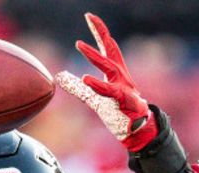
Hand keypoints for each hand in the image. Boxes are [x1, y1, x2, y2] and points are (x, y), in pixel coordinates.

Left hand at [55, 13, 155, 151]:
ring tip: (79, 44)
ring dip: (94, 55)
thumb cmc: (119, 112)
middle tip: (89, 17)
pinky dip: (98, 84)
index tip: (89, 16)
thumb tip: (59, 76)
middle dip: (101, 32)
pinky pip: (109, 91)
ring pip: (109, 67)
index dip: (99, 31)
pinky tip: (86, 78)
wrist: (138, 130)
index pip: (107, 47)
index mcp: (115, 73)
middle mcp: (121, 76)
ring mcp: (123, 87)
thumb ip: (77, 88)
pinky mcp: (123, 101)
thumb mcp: (94, 99)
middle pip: (110, 50)